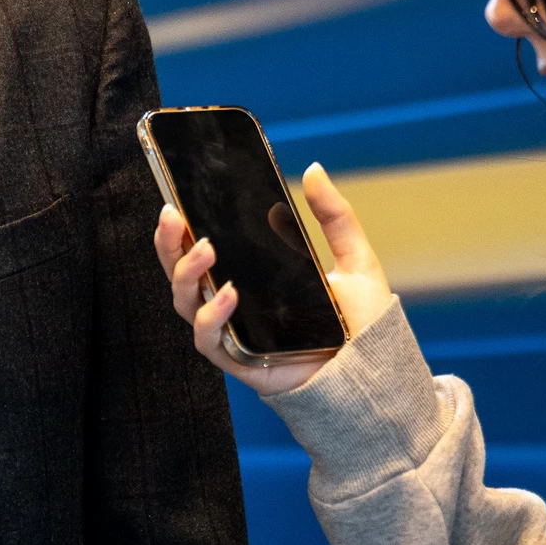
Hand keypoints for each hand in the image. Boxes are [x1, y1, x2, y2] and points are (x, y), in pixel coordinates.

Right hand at [153, 162, 395, 394]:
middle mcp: (234, 302)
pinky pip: (208, 339)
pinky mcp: (240, 360)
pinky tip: (228, 295)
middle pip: (181, 272)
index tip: (175, 198)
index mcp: (251, 275)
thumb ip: (334, 216)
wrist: (377, 375)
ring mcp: (234, 331)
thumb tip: (314, 169)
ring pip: (185, 303)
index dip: (180, 227)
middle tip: (173, 215)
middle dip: (168, 243)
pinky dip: (210, 315)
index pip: (202, 248)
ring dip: (185, 274)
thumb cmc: (362, 323)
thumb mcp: (354, 258)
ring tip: (205, 250)